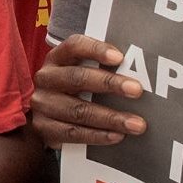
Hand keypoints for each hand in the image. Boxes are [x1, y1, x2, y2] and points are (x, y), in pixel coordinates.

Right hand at [31, 34, 146, 149]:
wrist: (48, 116)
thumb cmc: (74, 89)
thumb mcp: (80, 71)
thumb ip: (102, 67)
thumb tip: (139, 71)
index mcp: (57, 58)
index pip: (74, 46)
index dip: (95, 50)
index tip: (120, 58)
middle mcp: (46, 78)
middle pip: (77, 78)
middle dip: (109, 84)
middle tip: (137, 91)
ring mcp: (42, 104)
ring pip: (78, 110)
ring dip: (110, 118)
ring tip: (136, 124)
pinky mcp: (44, 127)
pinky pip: (73, 133)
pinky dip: (97, 136)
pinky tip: (117, 136)